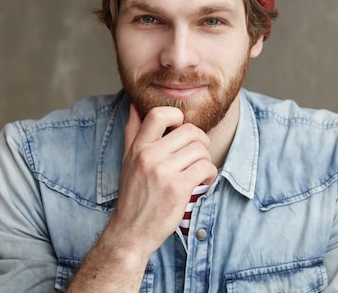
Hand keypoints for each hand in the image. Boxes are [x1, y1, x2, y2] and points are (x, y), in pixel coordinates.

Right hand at [105, 104, 217, 255]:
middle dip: (201, 141)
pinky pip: (206, 168)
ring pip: (200, 150)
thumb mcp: (128, 160)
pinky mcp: (178, 188)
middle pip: (190, 131)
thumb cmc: (133, 195)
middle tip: (198, 154)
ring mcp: (163, 172)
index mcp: (138, 147)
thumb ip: (133, 132)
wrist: (131, 231)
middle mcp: (149, 156)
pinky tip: (202, 181)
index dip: (177, 117)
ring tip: (199, 171)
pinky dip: (210, 174)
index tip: (181, 129)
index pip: (159, 114)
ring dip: (206, 160)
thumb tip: (134, 105)